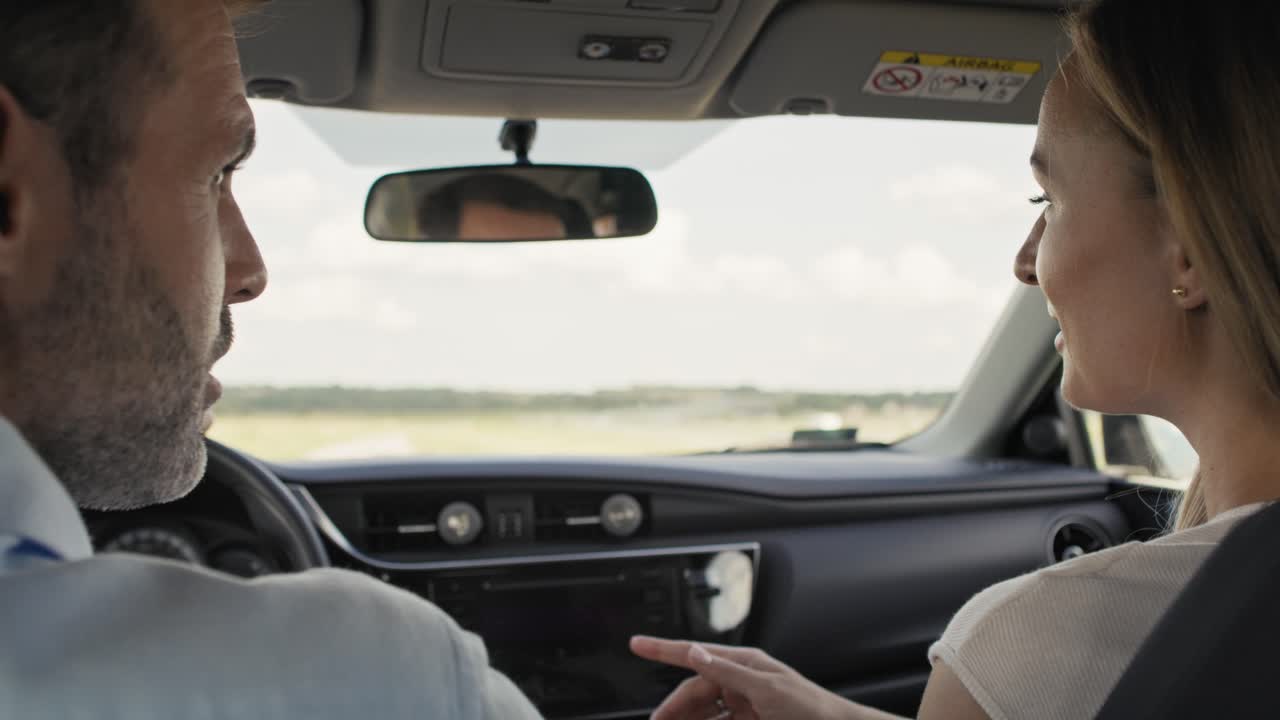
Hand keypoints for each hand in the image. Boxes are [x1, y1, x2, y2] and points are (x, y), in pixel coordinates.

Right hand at [630, 635, 856, 719]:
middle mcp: (741, 682)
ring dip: (686, 719)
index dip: (663, 649)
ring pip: (704, 713)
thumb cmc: (811, 708)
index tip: (637, 645)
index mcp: (744, 664)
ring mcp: (745, 705)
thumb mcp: (766, 690)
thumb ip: (727, 672)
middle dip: (673, 707)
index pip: (695, 654)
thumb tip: (695, 652)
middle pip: (695, 693)